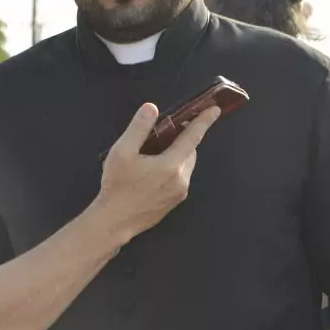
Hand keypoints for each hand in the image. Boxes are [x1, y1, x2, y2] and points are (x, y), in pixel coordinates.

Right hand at [96, 103, 219, 237]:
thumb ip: (138, 128)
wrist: (115, 220)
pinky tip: (151, 174)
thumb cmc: (118, 185)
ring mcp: (179, 194)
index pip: (192, 138)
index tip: (214, 110)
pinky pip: (178, 180)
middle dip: (181, 140)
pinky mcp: (173, 203)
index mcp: (171, 165)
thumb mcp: (122, 151)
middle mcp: (181, 179)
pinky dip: (171, 171)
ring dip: (176, 156)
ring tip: (152, 156)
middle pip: (189, 152)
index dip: (203, 122)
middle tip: (162, 135)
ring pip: (184, 167)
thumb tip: (151, 108)